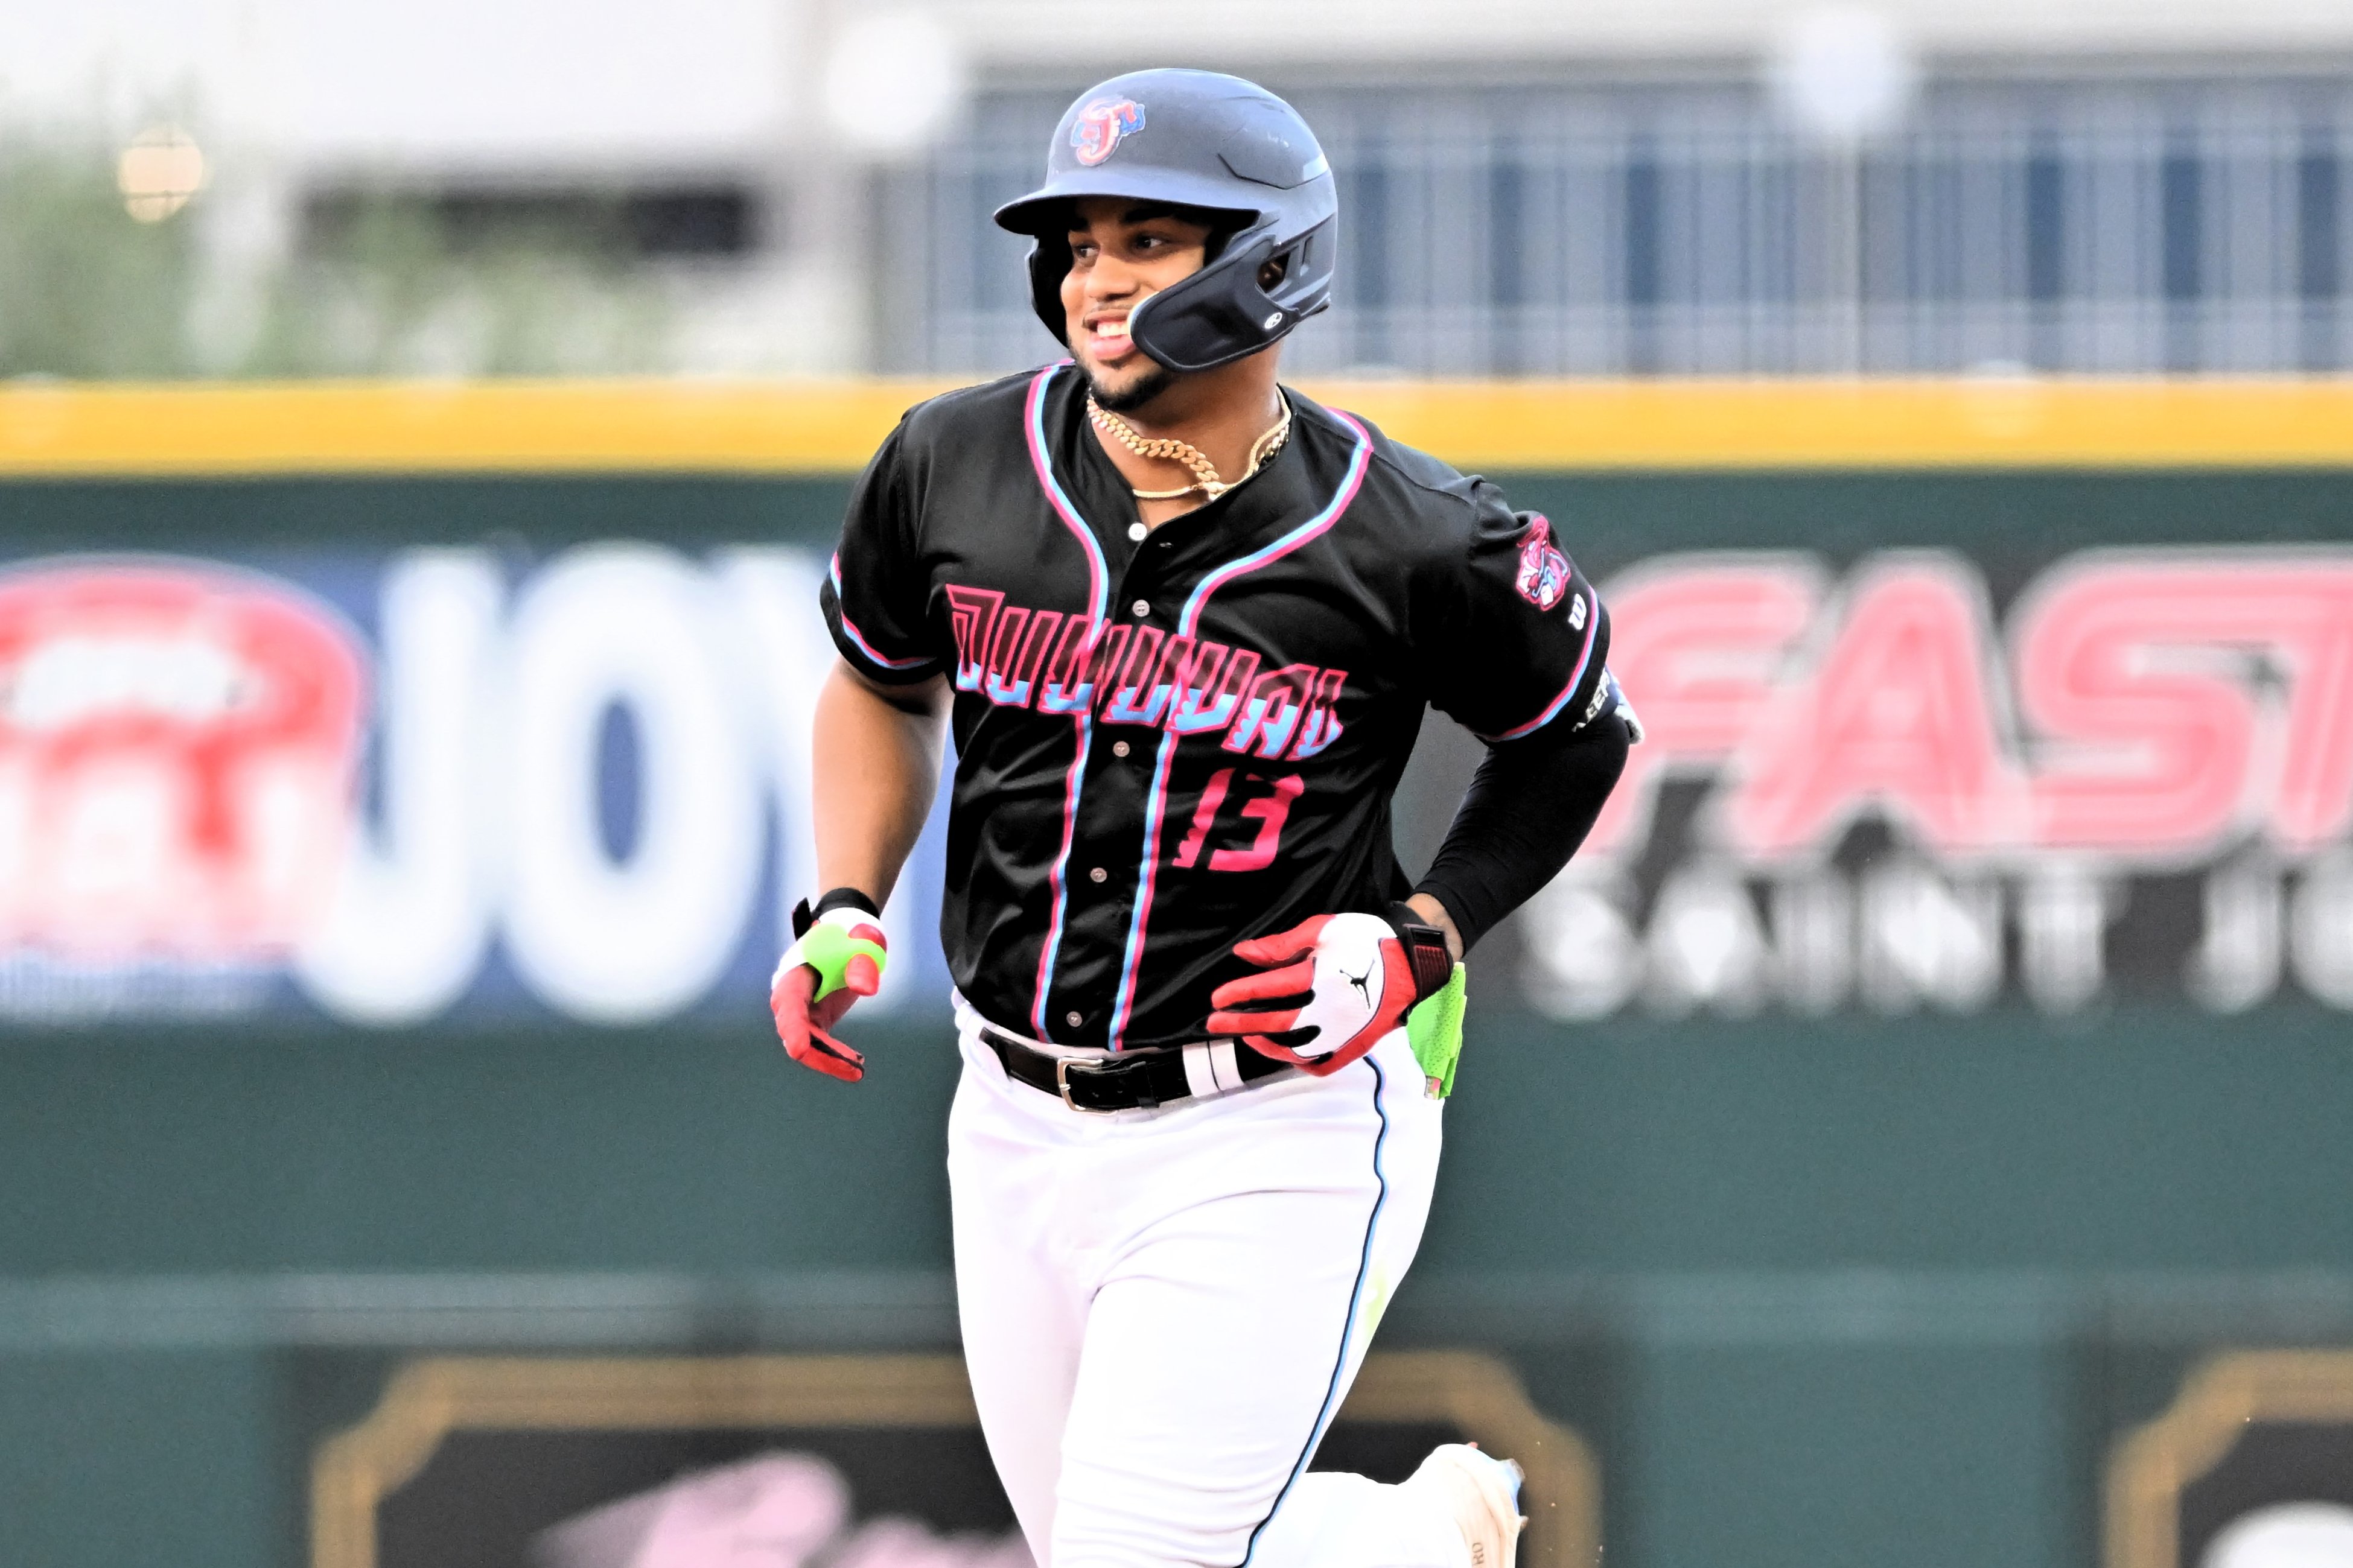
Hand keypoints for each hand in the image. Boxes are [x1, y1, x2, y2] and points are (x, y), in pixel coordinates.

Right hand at [770, 902, 887, 1080]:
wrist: (851, 935)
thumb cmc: (853, 934)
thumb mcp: (862, 941)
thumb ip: (862, 961)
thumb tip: (864, 988)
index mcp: (795, 973)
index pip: (790, 1003)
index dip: (793, 1027)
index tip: (799, 1050)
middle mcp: (791, 996)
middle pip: (796, 1031)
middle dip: (819, 1053)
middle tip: (851, 1069)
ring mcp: (801, 1011)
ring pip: (808, 1044)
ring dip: (830, 1060)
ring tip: (857, 1071)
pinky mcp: (814, 1021)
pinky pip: (820, 1045)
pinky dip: (836, 1057)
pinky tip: (856, 1068)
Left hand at [1206, 910, 1434, 1076]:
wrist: (1413, 963)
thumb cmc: (1366, 940)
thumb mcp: (1322, 930)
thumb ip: (1281, 945)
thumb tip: (1244, 954)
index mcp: (1319, 978)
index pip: (1269, 990)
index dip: (1239, 994)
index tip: (1216, 999)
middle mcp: (1329, 1011)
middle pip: (1276, 1023)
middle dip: (1240, 1024)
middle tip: (1213, 1025)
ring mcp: (1344, 1033)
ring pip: (1297, 1051)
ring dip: (1267, 1046)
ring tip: (1248, 1037)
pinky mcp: (1356, 1046)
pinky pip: (1322, 1064)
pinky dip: (1301, 1063)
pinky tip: (1285, 1052)